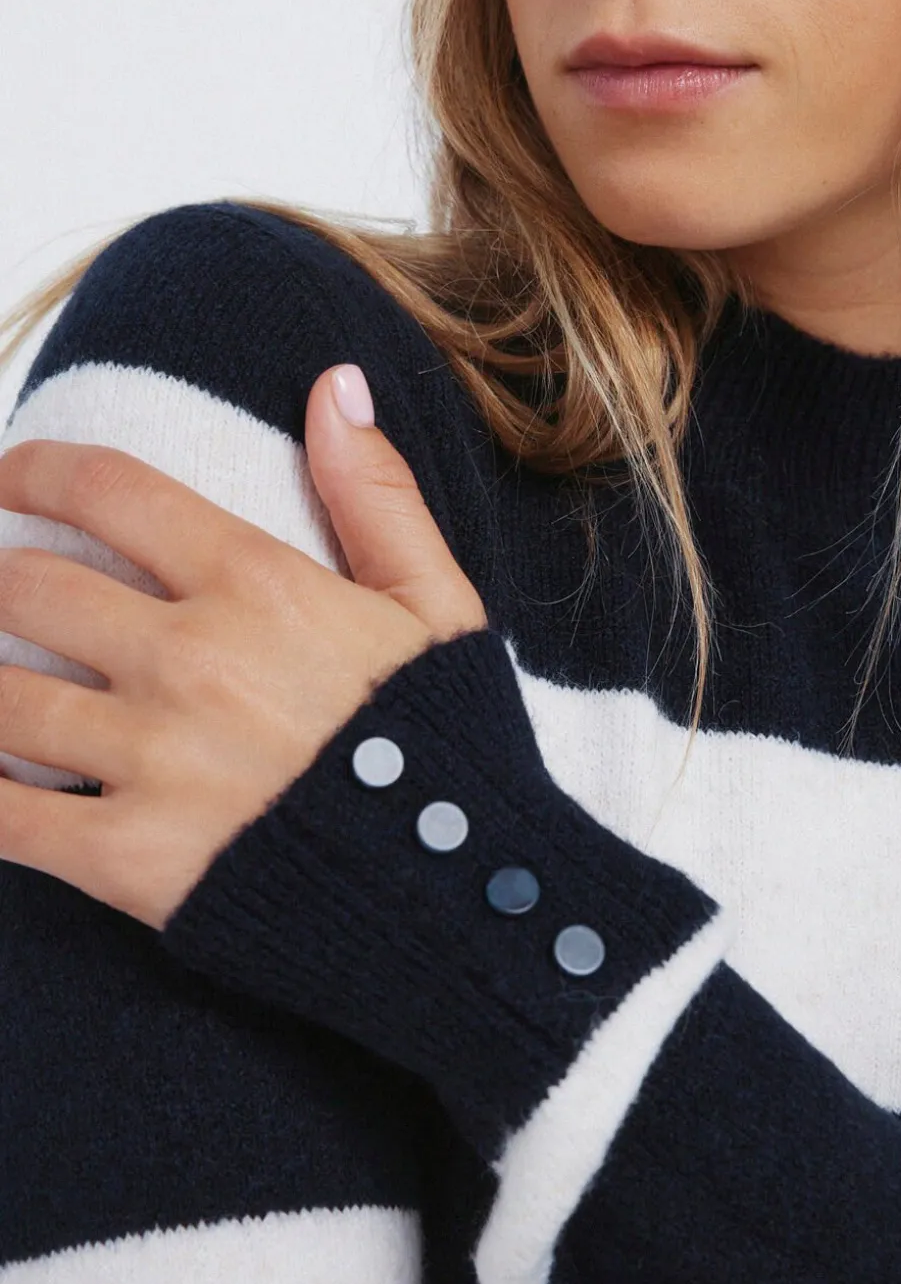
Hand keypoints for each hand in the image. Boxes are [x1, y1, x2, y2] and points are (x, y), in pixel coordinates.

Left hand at [0, 364, 486, 928]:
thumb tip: (333, 384)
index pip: (105, 491)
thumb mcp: (439, 604)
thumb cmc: (453, 749)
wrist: (471, 899)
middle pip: (27, 588)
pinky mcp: (131, 861)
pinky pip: (4, 821)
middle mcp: (190, 660)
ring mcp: (154, 761)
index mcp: (258, 585)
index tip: (6, 479)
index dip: (32, 470)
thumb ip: (376, 492)